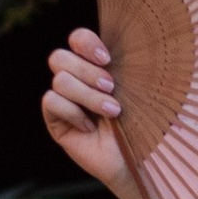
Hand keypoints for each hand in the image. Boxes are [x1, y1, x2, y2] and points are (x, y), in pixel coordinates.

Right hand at [42, 28, 139, 198]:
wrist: (139, 159)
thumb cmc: (145, 122)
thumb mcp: (139, 90)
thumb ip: (126, 65)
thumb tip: (124, 43)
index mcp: (95, 66)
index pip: (77, 39)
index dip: (86, 43)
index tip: (107, 59)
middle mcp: (76, 80)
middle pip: (59, 57)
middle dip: (87, 71)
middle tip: (111, 87)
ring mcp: (63, 100)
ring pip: (60, 80)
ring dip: (88, 96)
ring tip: (112, 112)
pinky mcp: (55, 121)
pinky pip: (52, 102)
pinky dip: (73, 113)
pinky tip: (90, 127)